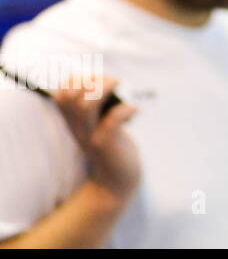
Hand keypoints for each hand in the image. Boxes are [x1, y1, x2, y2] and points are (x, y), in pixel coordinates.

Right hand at [51, 76, 139, 200]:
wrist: (118, 179)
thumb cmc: (113, 144)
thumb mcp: (100, 122)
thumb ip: (99, 105)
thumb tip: (106, 80)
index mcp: (74, 120)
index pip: (61, 94)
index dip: (77, 80)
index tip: (97, 80)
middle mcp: (78, 127)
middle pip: (71, 96)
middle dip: (91, 80)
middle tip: (112, 83)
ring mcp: (90, 136)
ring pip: (86, 106)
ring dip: (105, 89)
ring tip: (120, 87)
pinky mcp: (106, 145)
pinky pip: (111, 122)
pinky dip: (125, 110)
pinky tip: (134, 111)